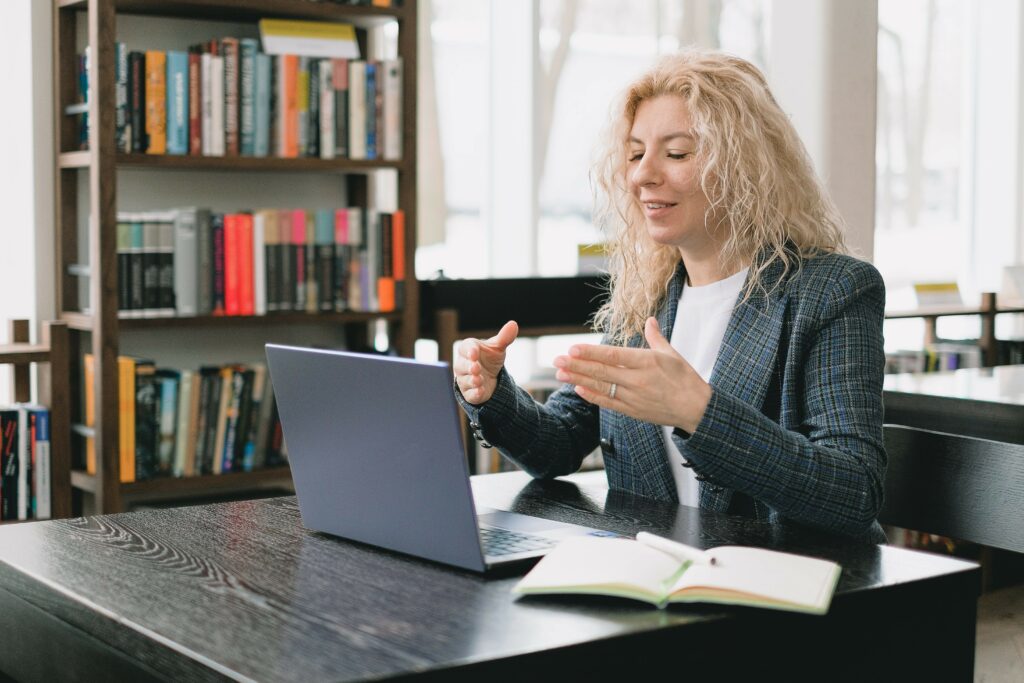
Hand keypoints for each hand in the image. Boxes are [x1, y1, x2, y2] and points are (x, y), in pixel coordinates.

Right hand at [453, 320, 519, 404]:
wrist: (491, 378)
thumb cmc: (490, 359)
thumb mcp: (498, 348)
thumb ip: (504, 337)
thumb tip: (513, 324)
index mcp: (469, 350)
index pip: (466, 348)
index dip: (469, 351)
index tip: (474, 353)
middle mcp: (463, 364)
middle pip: (461, 365)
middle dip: (469, 367)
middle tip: (475, 368)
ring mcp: (464, 379)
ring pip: (464, 380)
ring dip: (472, 380)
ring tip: (479, 380)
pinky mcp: (469, 393)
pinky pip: (469, 394)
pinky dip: (475, 393)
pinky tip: (480, 391)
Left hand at [553, 317, 711, 432]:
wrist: (696, 410)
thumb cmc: (686, 379)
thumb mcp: (673, 354)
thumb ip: (655, 337)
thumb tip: (649, 320)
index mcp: (647, 362)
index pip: (613, 356)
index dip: (591, 352)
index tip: (573, 348)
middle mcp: (638, 380)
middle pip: (601, 371)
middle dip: (577, 365)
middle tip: (556, 359)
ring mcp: (634, 397)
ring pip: (601, 387)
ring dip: (578, 379)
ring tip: (559, 373)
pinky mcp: (633, 411)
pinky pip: (608, 403)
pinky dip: (592, 396)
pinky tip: (578, 388)